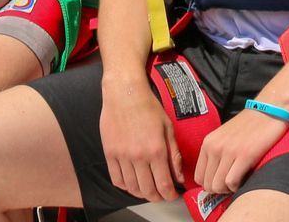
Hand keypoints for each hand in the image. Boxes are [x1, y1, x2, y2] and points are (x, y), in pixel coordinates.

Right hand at [99, 76, 184, 201]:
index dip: (169, 195)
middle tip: (161, 195)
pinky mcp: (109, 153)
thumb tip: (179, 177)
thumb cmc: (148, 106)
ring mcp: (122, 156)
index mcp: (156, 150)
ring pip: (131, 188)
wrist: (124, 92)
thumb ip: (174, 155)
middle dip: (157, 197)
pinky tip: (132, 182)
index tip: (172, 195)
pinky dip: (125, 186)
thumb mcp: (168, 128)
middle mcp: (138, 156)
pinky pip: (116, 179)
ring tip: (147, 189)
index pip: (164, 184)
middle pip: (148, 190)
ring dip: (141, 193)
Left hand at [192, 108, 288, 195]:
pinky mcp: (245, 155)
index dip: (210, 184)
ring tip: (239, 181)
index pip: (199, 177)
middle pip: (208, 185)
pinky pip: (232, 182)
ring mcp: (229, 151)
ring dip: (229, 189)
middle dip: (220, 190)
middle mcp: (214, 147)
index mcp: (208, 143)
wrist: (269, 109)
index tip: (223, 183)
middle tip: (233, 184)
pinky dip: (238, 186)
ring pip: (218, 186)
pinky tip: (245, 178)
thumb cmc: (250, 125)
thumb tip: (214, 177)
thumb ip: (217, 153)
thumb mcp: (225, 136)